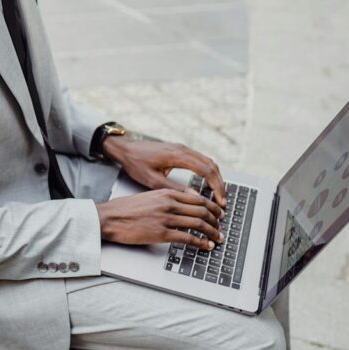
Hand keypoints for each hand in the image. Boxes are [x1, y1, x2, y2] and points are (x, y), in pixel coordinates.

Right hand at [96, 188, 223, 249]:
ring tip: (218, 238)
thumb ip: (167, 200)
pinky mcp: (162, 233)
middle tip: (221, 226)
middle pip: (202, 211)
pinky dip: (201, 243)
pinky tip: (206, 246)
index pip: (198, 199)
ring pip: (199, 224)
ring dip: (212, 232)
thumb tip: (182, 206)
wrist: (110, 218)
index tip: (218, 213)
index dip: (212, 207)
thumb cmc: (125, 209)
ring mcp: (166, 218)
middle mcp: (169, 203)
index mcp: (166, 193)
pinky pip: (188, 238)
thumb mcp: (149, 196)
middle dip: (216, 220)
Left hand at [103, 137, 226, 207]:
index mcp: (177, 156)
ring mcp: (182, 148)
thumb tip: (194, 197)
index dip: (216, 187)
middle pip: (211, 165)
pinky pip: (200, 160)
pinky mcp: (180, 150)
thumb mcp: (153, 180)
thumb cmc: (135, 162)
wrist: (125, 148)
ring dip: (215, 178)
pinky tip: (208, 184)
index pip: (206, 170)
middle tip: (223, 202)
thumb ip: (174, 188)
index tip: (221, 201)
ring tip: (219, 195)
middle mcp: (183, 149)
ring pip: (208, 161)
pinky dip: (208, 172)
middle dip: (220, 184)